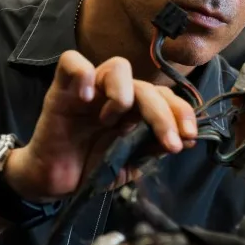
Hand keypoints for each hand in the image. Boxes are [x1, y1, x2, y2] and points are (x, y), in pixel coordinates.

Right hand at [4, 51, 197, 202]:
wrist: (54, 183)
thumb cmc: (90, 168)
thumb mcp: (128, 164)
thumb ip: (151, 149)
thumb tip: (186, 140)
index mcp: (135, 110)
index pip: (164, 98)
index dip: (181, 113)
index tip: (190, 137)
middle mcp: (115, 95)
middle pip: (147, 86)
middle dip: (164, 114)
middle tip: (171, 142)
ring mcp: (89, 89)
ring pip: (117, 66)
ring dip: (125, 93)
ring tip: (114, 122)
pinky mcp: (61, 89)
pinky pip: (72, 62)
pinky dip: (82, 74)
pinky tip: (87, 100)